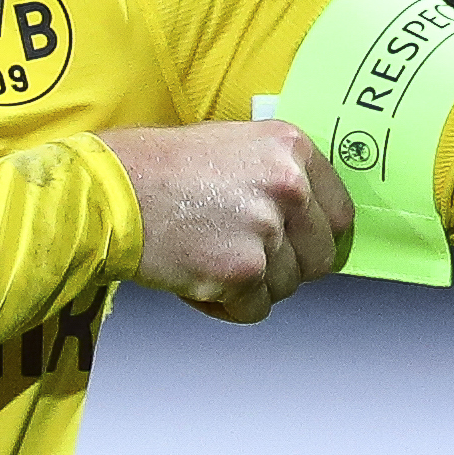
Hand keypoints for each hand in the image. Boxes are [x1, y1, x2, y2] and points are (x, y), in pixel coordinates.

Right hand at [97, 121, 353, 322]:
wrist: (112, 189)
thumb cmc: (162, 167)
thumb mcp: (234, 146)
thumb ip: (278, 176)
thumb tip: (310, 218)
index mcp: (292, 149)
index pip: (340, 214)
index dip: (318, 236)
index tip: (300, 245)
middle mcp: (289, 186)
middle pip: (319, 257)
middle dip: (287, 266)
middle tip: (246, 256)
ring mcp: (267, 230)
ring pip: (286, 287)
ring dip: (252, 285)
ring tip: (211, 257)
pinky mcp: (242, 270)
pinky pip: (254, 309)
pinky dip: (227, 304)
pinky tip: (199, 276)